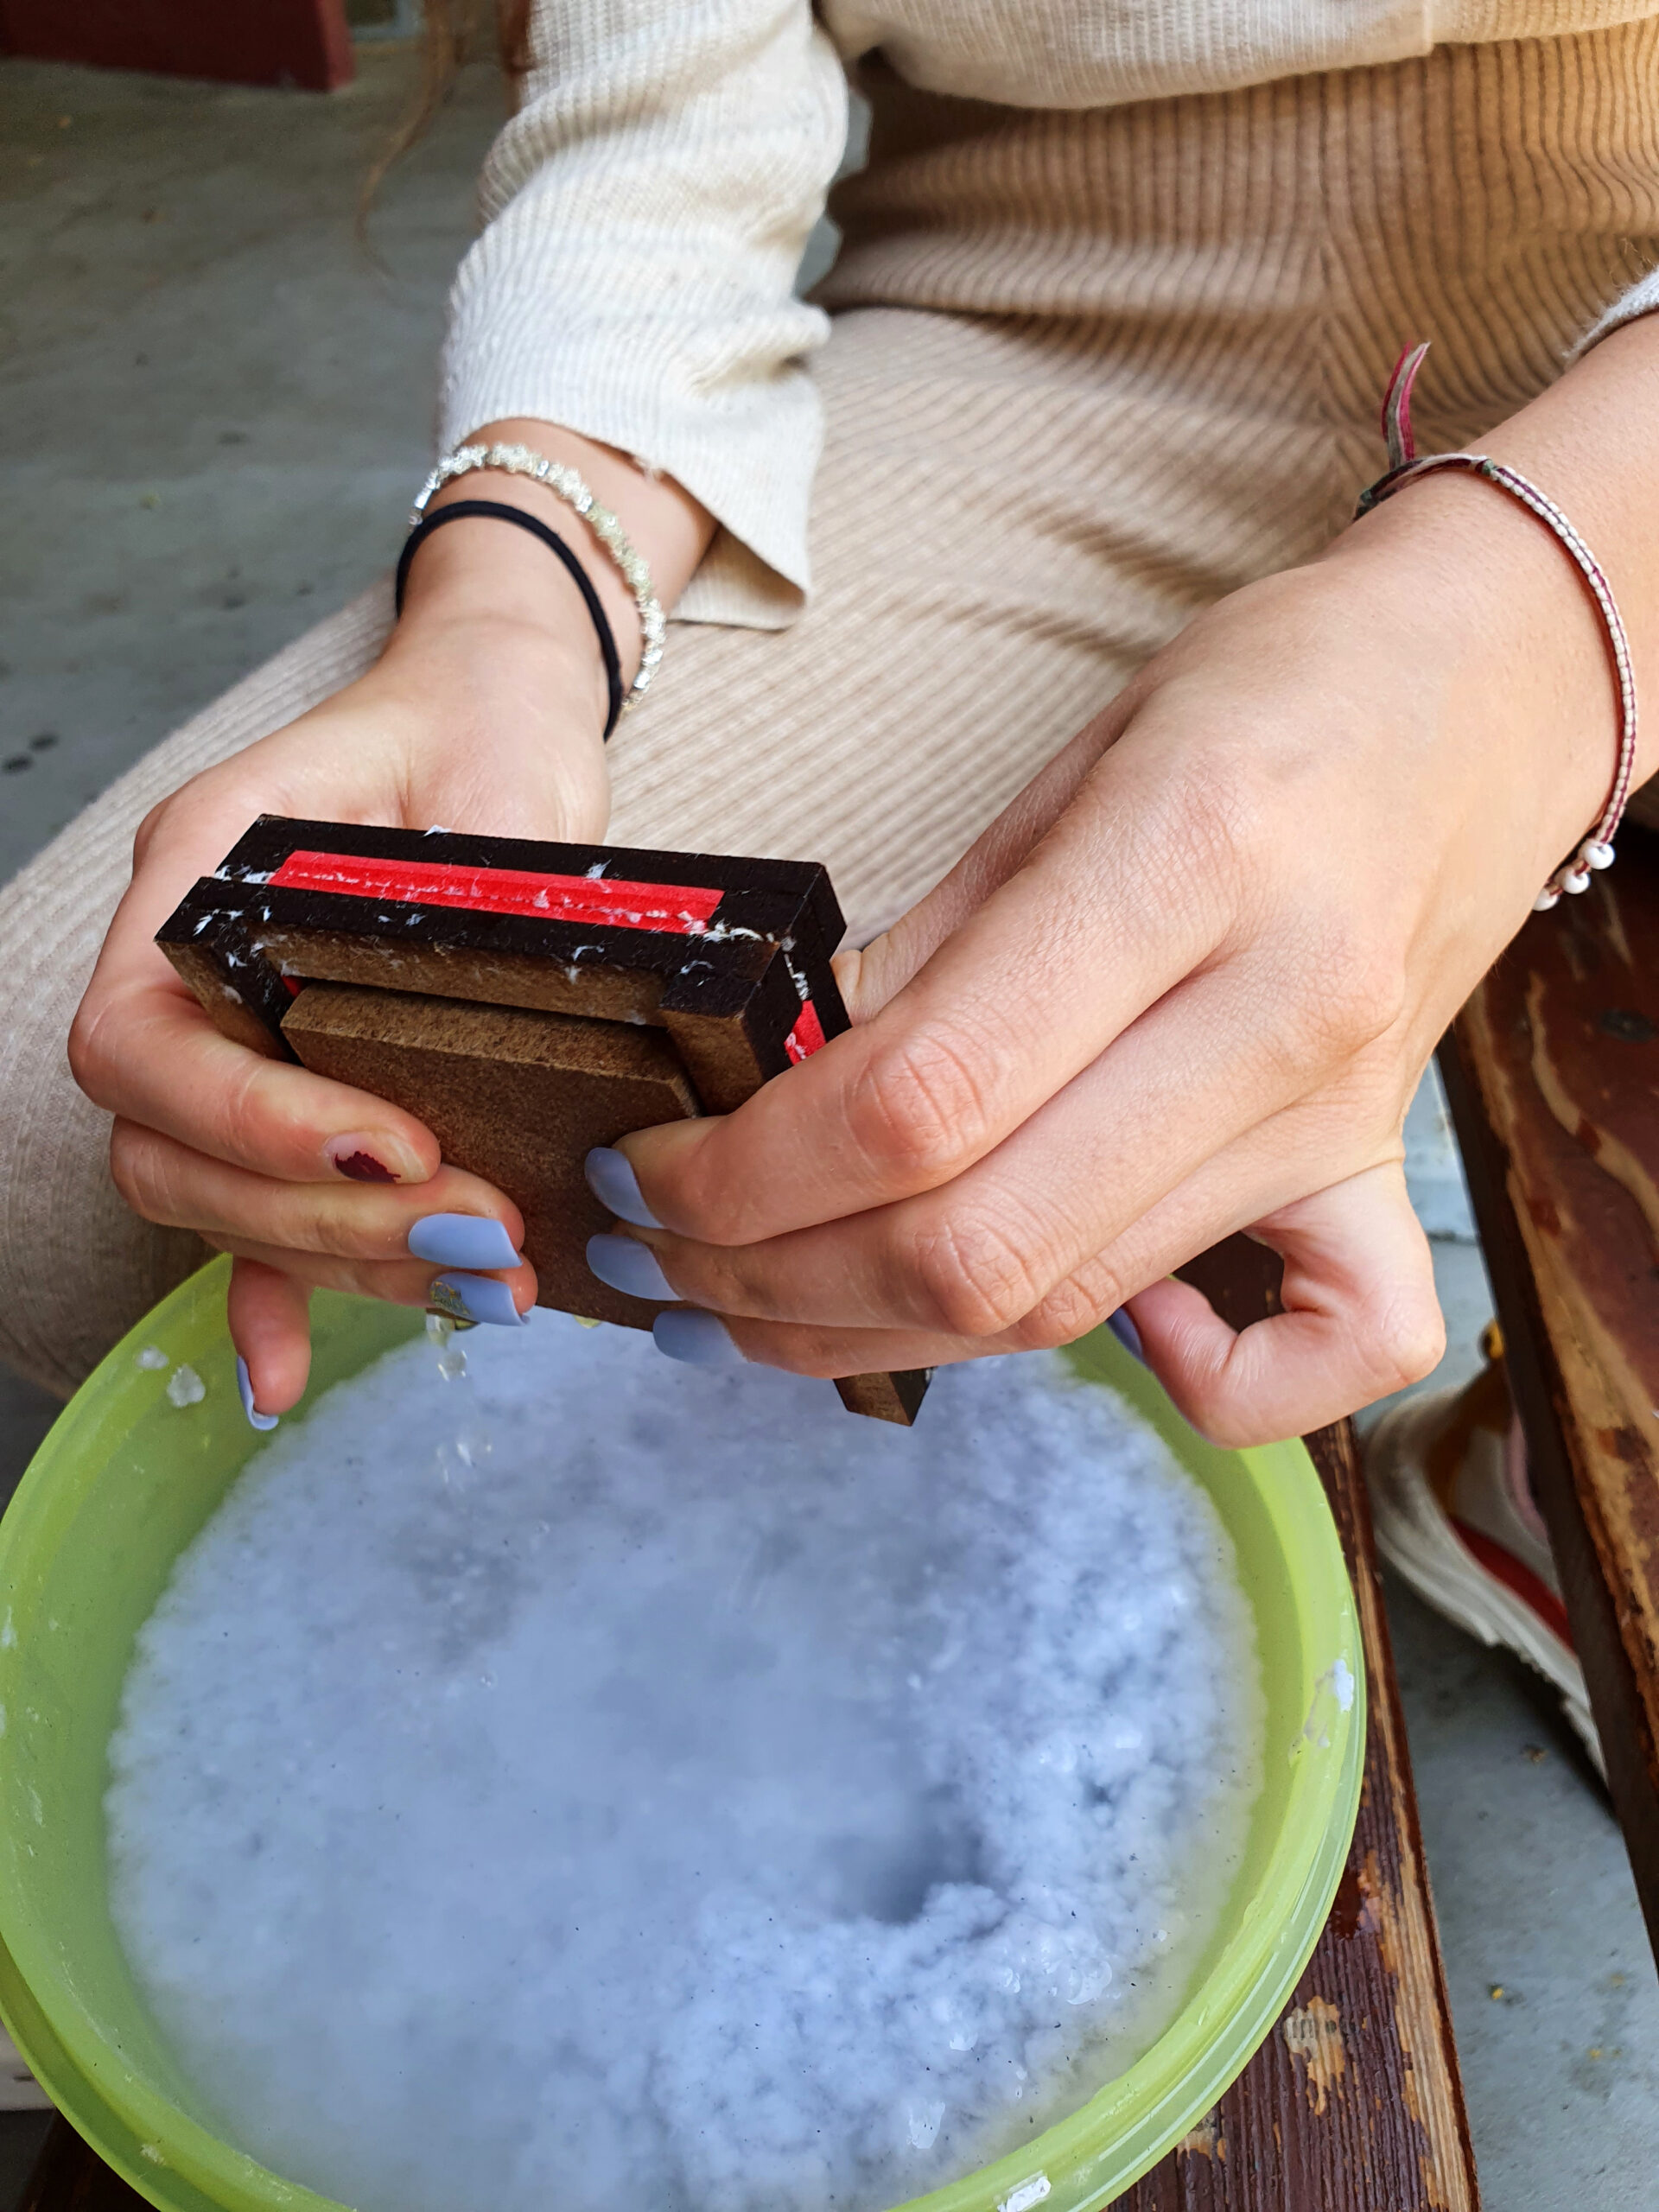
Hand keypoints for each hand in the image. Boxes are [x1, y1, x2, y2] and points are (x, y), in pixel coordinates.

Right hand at [71, 422, 712, 1417]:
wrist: (497, 719)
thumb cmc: (477, 732)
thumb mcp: (465, 791)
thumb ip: (441, 914)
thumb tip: (470, 1064)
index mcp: (189, 889)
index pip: (141, 1046)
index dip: (256, 1121)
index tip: (400, 1142)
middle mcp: (185, 980)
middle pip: (168, 1152)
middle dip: (315, 1216)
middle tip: (476, 1228)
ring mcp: (231, 1047)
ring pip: (216, 1204)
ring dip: (337, 1264)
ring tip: (485, 1279)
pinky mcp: (298, 1104)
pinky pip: (245, 1224)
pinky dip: (266, 1302)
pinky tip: (285, 1382)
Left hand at [596, 469, 1629, 1443]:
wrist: (1482, 691)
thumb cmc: (1267, 695)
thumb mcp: (1064, 764)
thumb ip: (932, 941)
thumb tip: (788, 1084)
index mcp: (1183, 860)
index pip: (919, 1097)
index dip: (744, 1173)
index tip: (649, 1171)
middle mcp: (1274, 1012)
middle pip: (978, 1244)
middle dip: (773, 1279)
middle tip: (666, 1254)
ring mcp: (1338, 1113)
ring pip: (1075, 1303)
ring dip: (882, 1333)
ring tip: (755, 1305)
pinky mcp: (1378, 1169)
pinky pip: (1322, 1353)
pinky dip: (1197, 1381)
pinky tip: (1101, 1327)